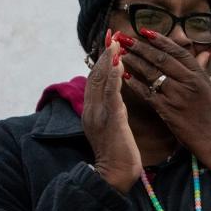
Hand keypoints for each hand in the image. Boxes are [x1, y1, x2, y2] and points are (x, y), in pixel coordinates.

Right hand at [82, 32, 141, 192]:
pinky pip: (111, 94)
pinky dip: (114, 77)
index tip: (109, 44)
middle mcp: (92, 109)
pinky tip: (119, 64)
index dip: (101, 61)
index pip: (95, 80)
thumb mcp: (113, 126)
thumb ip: (112, 109)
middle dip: (104, 54)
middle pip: (96, 76)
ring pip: (101, 81)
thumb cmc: (118, 154)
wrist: (114, 175)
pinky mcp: (110, 120)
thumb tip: (116, 95)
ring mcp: (99, 114)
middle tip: (113, 35)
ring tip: (115, 43)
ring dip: (108, 60)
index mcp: (92, 110)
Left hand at [120, 31, 210, 177]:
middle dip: (141, 46)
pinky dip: (135, 84)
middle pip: (161, 59)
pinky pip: (147, 93)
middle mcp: (188, 83)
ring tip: (121, 53)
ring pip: (152, 73)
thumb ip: (203, 68)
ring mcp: (177, 96)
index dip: (160, 40)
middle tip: (125, 38)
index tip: (145, 31)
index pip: (178, 52)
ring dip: (134, 61)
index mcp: (199, 76)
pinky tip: (124, 76)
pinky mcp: (167, 110)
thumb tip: (207, 48)